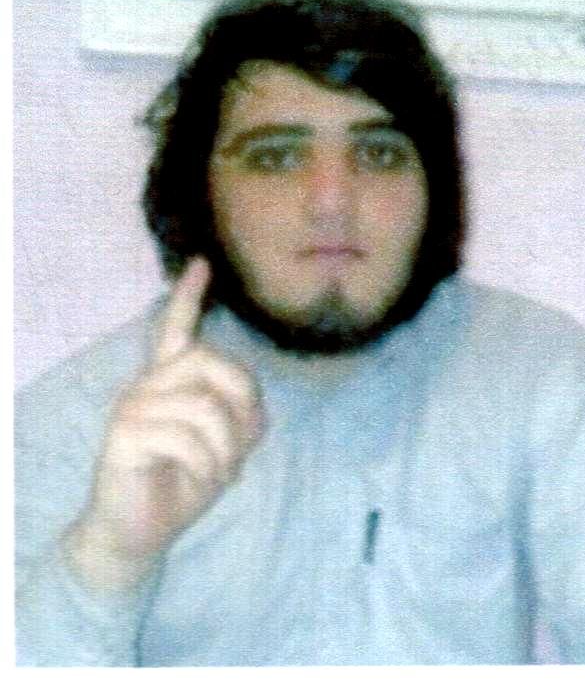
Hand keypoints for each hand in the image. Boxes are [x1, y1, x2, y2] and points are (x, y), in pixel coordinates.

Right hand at [63, 257, 261, 589]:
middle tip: (242, 444)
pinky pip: (185, 436)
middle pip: (206, 359)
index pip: (176, 329)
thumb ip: (238, 415)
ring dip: (225, 446)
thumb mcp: (224, 448)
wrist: (140, 532)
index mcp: (168, 383)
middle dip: (240, 400)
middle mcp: (146, 385)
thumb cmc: (182, 483)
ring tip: (219, 472)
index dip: (188, 296)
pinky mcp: (124, 433)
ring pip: (203, 404)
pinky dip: (207, 464)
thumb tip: (250, 400)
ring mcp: (132, 406)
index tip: (202, 263)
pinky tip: (199, 479)